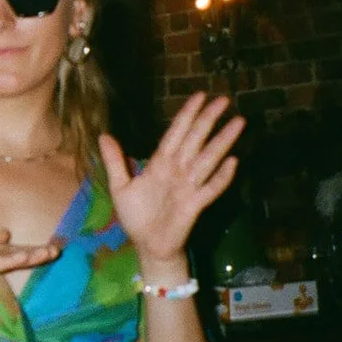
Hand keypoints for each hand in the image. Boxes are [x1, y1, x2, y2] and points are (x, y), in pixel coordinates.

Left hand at [99, 92, 244, 264]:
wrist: (146, 245)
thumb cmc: (137, 216)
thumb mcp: (120, 186)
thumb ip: (115, 161)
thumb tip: (103, 136)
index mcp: (161, 163)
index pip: (176, 134)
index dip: (187, 115)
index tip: (200, 96)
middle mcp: (178, 170)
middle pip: (195, 140)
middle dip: (209, 120)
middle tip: (225, 99)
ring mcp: (188, 186)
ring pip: (208, 159)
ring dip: (222, 141)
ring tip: (238, 122)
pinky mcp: (194, 205)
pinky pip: (210, 189)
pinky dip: (221, 177)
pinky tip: (232, 162)